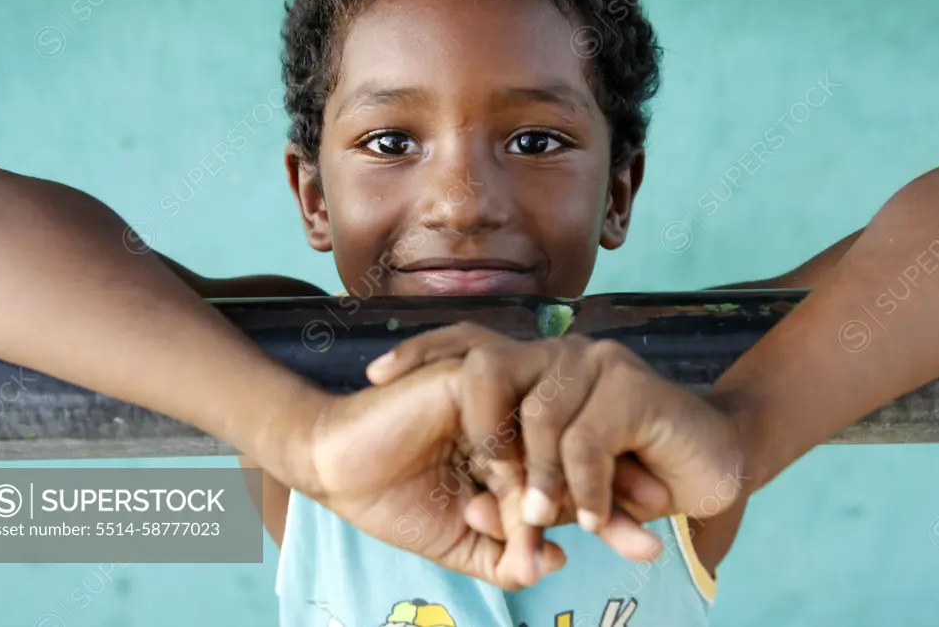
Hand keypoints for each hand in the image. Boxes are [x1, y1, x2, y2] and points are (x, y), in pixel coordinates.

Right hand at [260, 359, 565, 590]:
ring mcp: (498, 393)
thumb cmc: (395, 501)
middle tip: (509, 550)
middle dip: (549, 515)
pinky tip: (469, 495)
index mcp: (520, 451)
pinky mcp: (469, 375)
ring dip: (520, 496)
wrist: (336, 471)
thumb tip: (557, 563)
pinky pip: (510, 418)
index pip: (574, 477)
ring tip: (478, 520)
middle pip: (568, 459)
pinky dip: (499, 466)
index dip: (585, 516)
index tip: (601, 551)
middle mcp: (518, 417)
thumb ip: (506, 558)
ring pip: (544, 443)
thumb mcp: (461, 543)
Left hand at [367, 323, 747, 559]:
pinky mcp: (632, 386)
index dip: (421, 351)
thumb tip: (472, 514)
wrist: (713, 465)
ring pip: (537, 414)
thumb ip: (522, 492)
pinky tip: (592, 519)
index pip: (466, 344)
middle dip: (473, 425)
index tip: (375, 374)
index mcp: (535, 368)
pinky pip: (585, 439)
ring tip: (534, 519)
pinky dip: (582, 487)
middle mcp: (558, 354)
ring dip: (535, 477)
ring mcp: (595, 363)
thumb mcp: (562, 487)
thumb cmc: (630, 476)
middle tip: (480, 480)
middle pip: (488, 366)